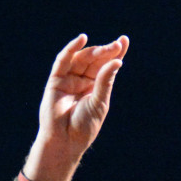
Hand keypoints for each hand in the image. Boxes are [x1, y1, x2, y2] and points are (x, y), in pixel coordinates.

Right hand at [29, 34, 128, 180]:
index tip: (123, 40)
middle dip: (106, 51)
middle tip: (116, 45)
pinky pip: (63, 60)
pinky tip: (82, 39)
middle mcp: (83, 81)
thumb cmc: (84, 126)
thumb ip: (106, 81)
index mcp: (97, 88)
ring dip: (93, 51)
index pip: (107, 66)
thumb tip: (117, 61)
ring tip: (105, 49)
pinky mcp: (56, 79)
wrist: (64, 141)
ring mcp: (69, 79)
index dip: (115, 53)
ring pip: (82, 58)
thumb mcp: (99, 102)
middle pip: (95, 60)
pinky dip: (71, 48)